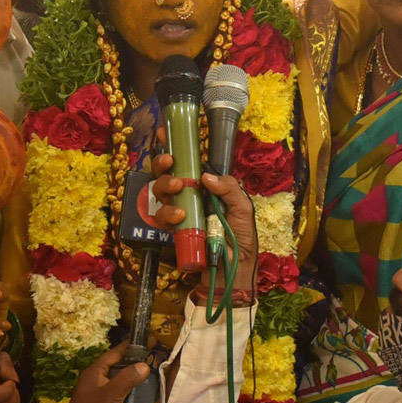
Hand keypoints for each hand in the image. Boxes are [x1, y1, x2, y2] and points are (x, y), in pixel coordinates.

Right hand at [150, 148, 256, 293]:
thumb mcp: (242, 209)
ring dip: (164, 186)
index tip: (165, 132)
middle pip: (165, 173)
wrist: (234, 270)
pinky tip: (180, 215)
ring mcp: (178, 212)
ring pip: (159, 192)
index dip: (173, 146)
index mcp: (204, 186)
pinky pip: (160, 218)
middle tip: (171, 163)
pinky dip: (167, 213)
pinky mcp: (172, 231)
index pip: (187, 162)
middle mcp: (188, 196)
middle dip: (163, 164)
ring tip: (178, 189)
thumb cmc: (241, 238)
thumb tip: (205, 176)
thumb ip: (229, 189)